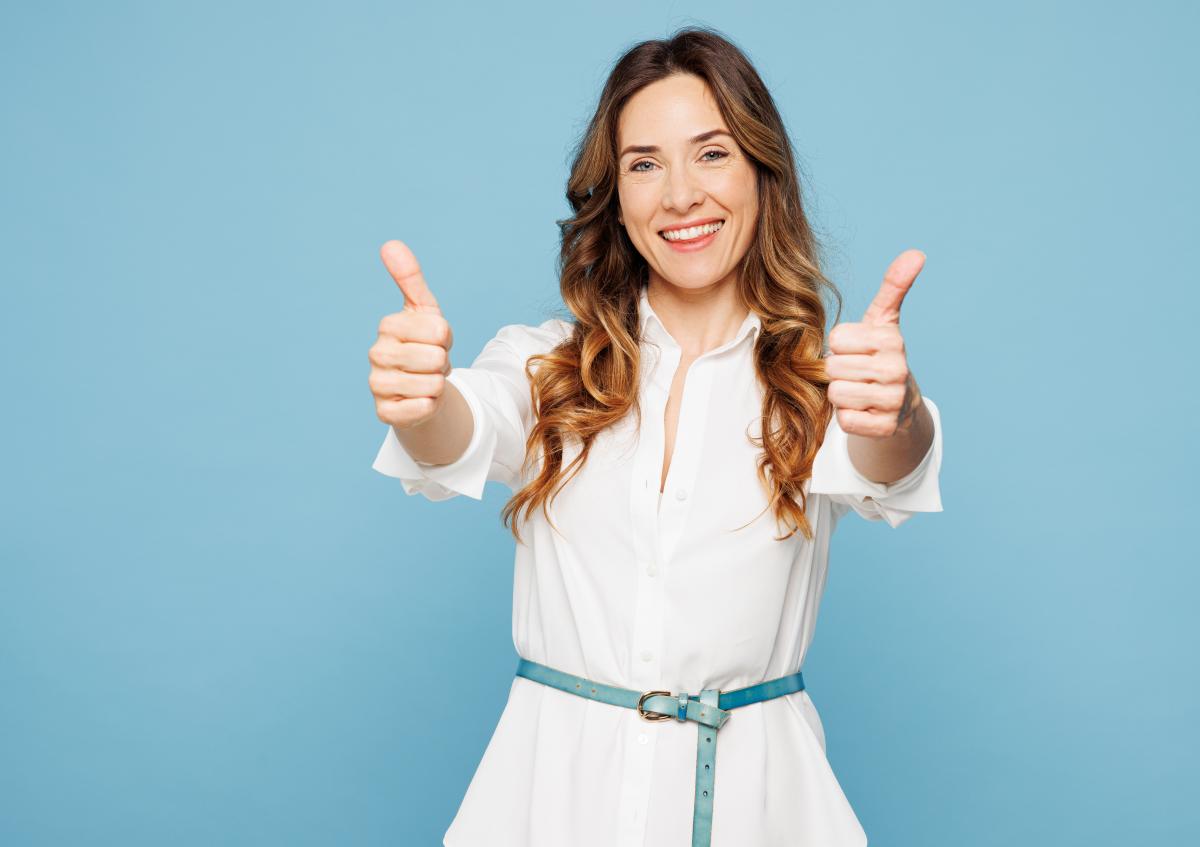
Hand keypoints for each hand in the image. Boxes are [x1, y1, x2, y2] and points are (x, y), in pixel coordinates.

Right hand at [369, 240, 455, 429]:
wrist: (420, 389)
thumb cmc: (423, 345)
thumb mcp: (424, 310)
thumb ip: (410, 278)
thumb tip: (390, 244)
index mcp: (387, 326)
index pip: (439, 330)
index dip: (446, 338)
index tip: (435, 341)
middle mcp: (377, 354)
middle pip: (436, 358)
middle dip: (443, 364)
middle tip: (431, 364)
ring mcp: (377, 385)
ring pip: (434, 384)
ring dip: (438, 385)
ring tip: (426, 380)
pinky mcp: (385, 413)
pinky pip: (424, 408)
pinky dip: (431, 406)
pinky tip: (420, 401)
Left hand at [824, 249, 925, 437]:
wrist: (902, 405)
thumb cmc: (881, 356)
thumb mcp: (884, 321)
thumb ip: (893, 287)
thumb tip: (916, 253)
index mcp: (890, 340)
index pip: (836, 339)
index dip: (840, 346)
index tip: (858, 350)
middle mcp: (896, 369)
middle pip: (833, 367)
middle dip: (838, 371)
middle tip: (857, 373)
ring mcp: (892, 400)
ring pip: (835, 394)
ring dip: (841, 395)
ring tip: (860, 390)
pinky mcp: (883, 428)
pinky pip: (845, 420)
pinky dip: (848, 418)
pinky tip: (864, 411)